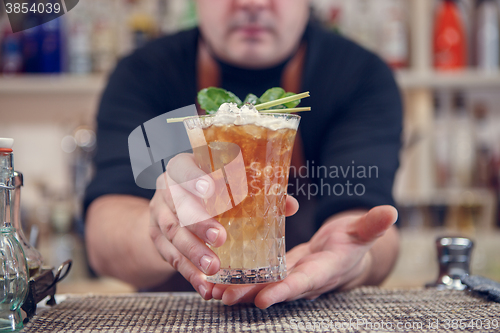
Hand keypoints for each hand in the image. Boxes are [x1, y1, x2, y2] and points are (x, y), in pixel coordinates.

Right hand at [149, 153, 299, 299]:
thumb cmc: (208, 190)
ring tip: (214, 269)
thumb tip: (289, 205)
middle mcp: (166, 190)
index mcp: (182, 168)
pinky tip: (204, 286)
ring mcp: (158, 215)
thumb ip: (255, 191)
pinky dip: (189, 273)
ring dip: (194, 253)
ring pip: (173, 234)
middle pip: (178, 205)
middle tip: (220, 238)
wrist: (171, 205)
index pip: (183, 167)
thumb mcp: (225, 183)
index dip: (193, 177)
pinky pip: (171, 258)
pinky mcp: (157, 239)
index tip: (210, 187)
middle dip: (199, 222)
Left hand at [212, 205, 397, 308]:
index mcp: (323, 271)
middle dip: (250, 295)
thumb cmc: (351, 243)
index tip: (263, 299)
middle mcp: (303, 280)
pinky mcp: (278, 272)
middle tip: (225, 297)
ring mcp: (288, 278)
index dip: (284, 291)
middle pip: (275, 289)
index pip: (303, 282)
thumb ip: (371, 226)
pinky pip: (257, 278)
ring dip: (237, 291)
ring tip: (211, 292)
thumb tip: (391, 212)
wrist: (342, 256)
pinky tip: (215, 282)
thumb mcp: (360, 233)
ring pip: (261, 286)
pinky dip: (237, 281)